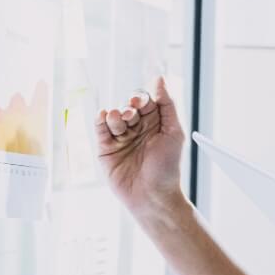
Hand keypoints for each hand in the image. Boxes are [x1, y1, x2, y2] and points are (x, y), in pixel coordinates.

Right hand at [96, 76, 185, 219]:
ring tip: (120, 122)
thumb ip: (167, 104)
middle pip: (128, 108)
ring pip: (114, 117)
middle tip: (132, 115)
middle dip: (129, 108)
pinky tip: (103, 117)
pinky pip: (100, 130)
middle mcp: (137, 130)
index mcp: (155, 124)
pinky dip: (100, 121)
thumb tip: (160, 78)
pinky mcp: (106, 150)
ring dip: (116, 115)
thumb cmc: (168, 167)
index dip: (141, 99)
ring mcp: (121, 139)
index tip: (140, 101)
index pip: (145, 102)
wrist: (153, 196)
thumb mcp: (174, 131)